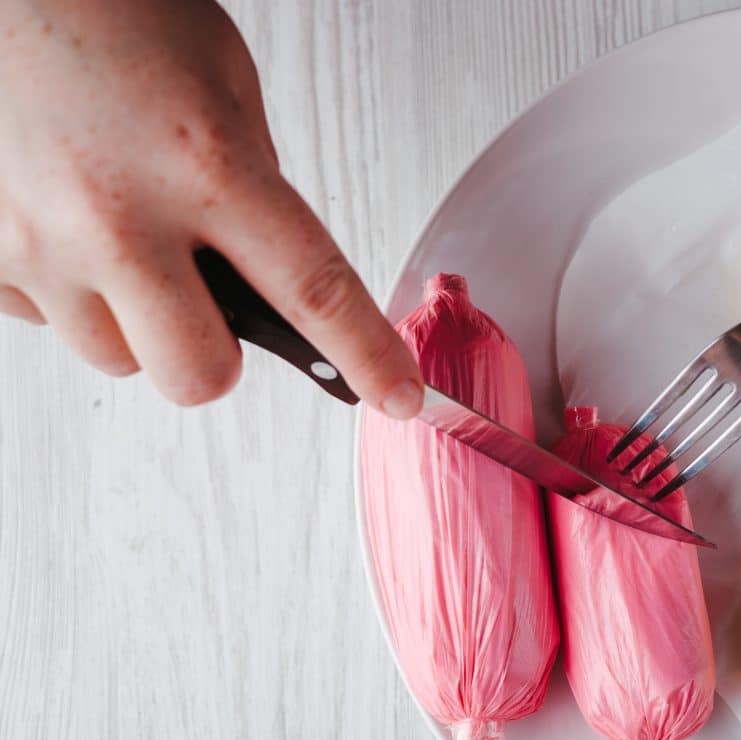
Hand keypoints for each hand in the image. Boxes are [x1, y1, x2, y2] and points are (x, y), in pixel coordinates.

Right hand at [0, 0, 422, 416]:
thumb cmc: (114, 12)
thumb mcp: (226, 80)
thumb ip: (256, 181)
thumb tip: (269, 267)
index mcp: (206, 164)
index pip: (312, 290)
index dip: (366, 355)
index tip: (399, 396)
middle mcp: (117, 215)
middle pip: (199, 374)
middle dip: (219, 355)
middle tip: (212, 300)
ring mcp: (37, 240)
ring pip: (119, 359)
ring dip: (141, 323)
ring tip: (129, 241)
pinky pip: (48, 326)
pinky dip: (73, 295)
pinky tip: (72, 230)